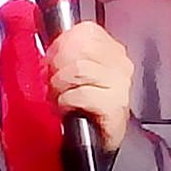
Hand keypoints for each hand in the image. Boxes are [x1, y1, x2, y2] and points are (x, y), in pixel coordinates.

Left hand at [43, 20, 133, 152]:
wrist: (100, 139)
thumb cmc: (86, 106)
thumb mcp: (77, 73)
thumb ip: (67, 53)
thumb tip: (50, 47)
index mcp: (112, 51)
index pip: (85, 31)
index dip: (61, 44)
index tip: (52, 61)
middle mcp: (120, 65)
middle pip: (79, 47)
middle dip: (57, 65)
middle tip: (52, 82)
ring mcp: (120, 85)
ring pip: (78, 69)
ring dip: (59, 85)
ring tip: (58, 96)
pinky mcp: (114, 107)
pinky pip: (81, 94)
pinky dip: (65, 102)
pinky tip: (66, 109)